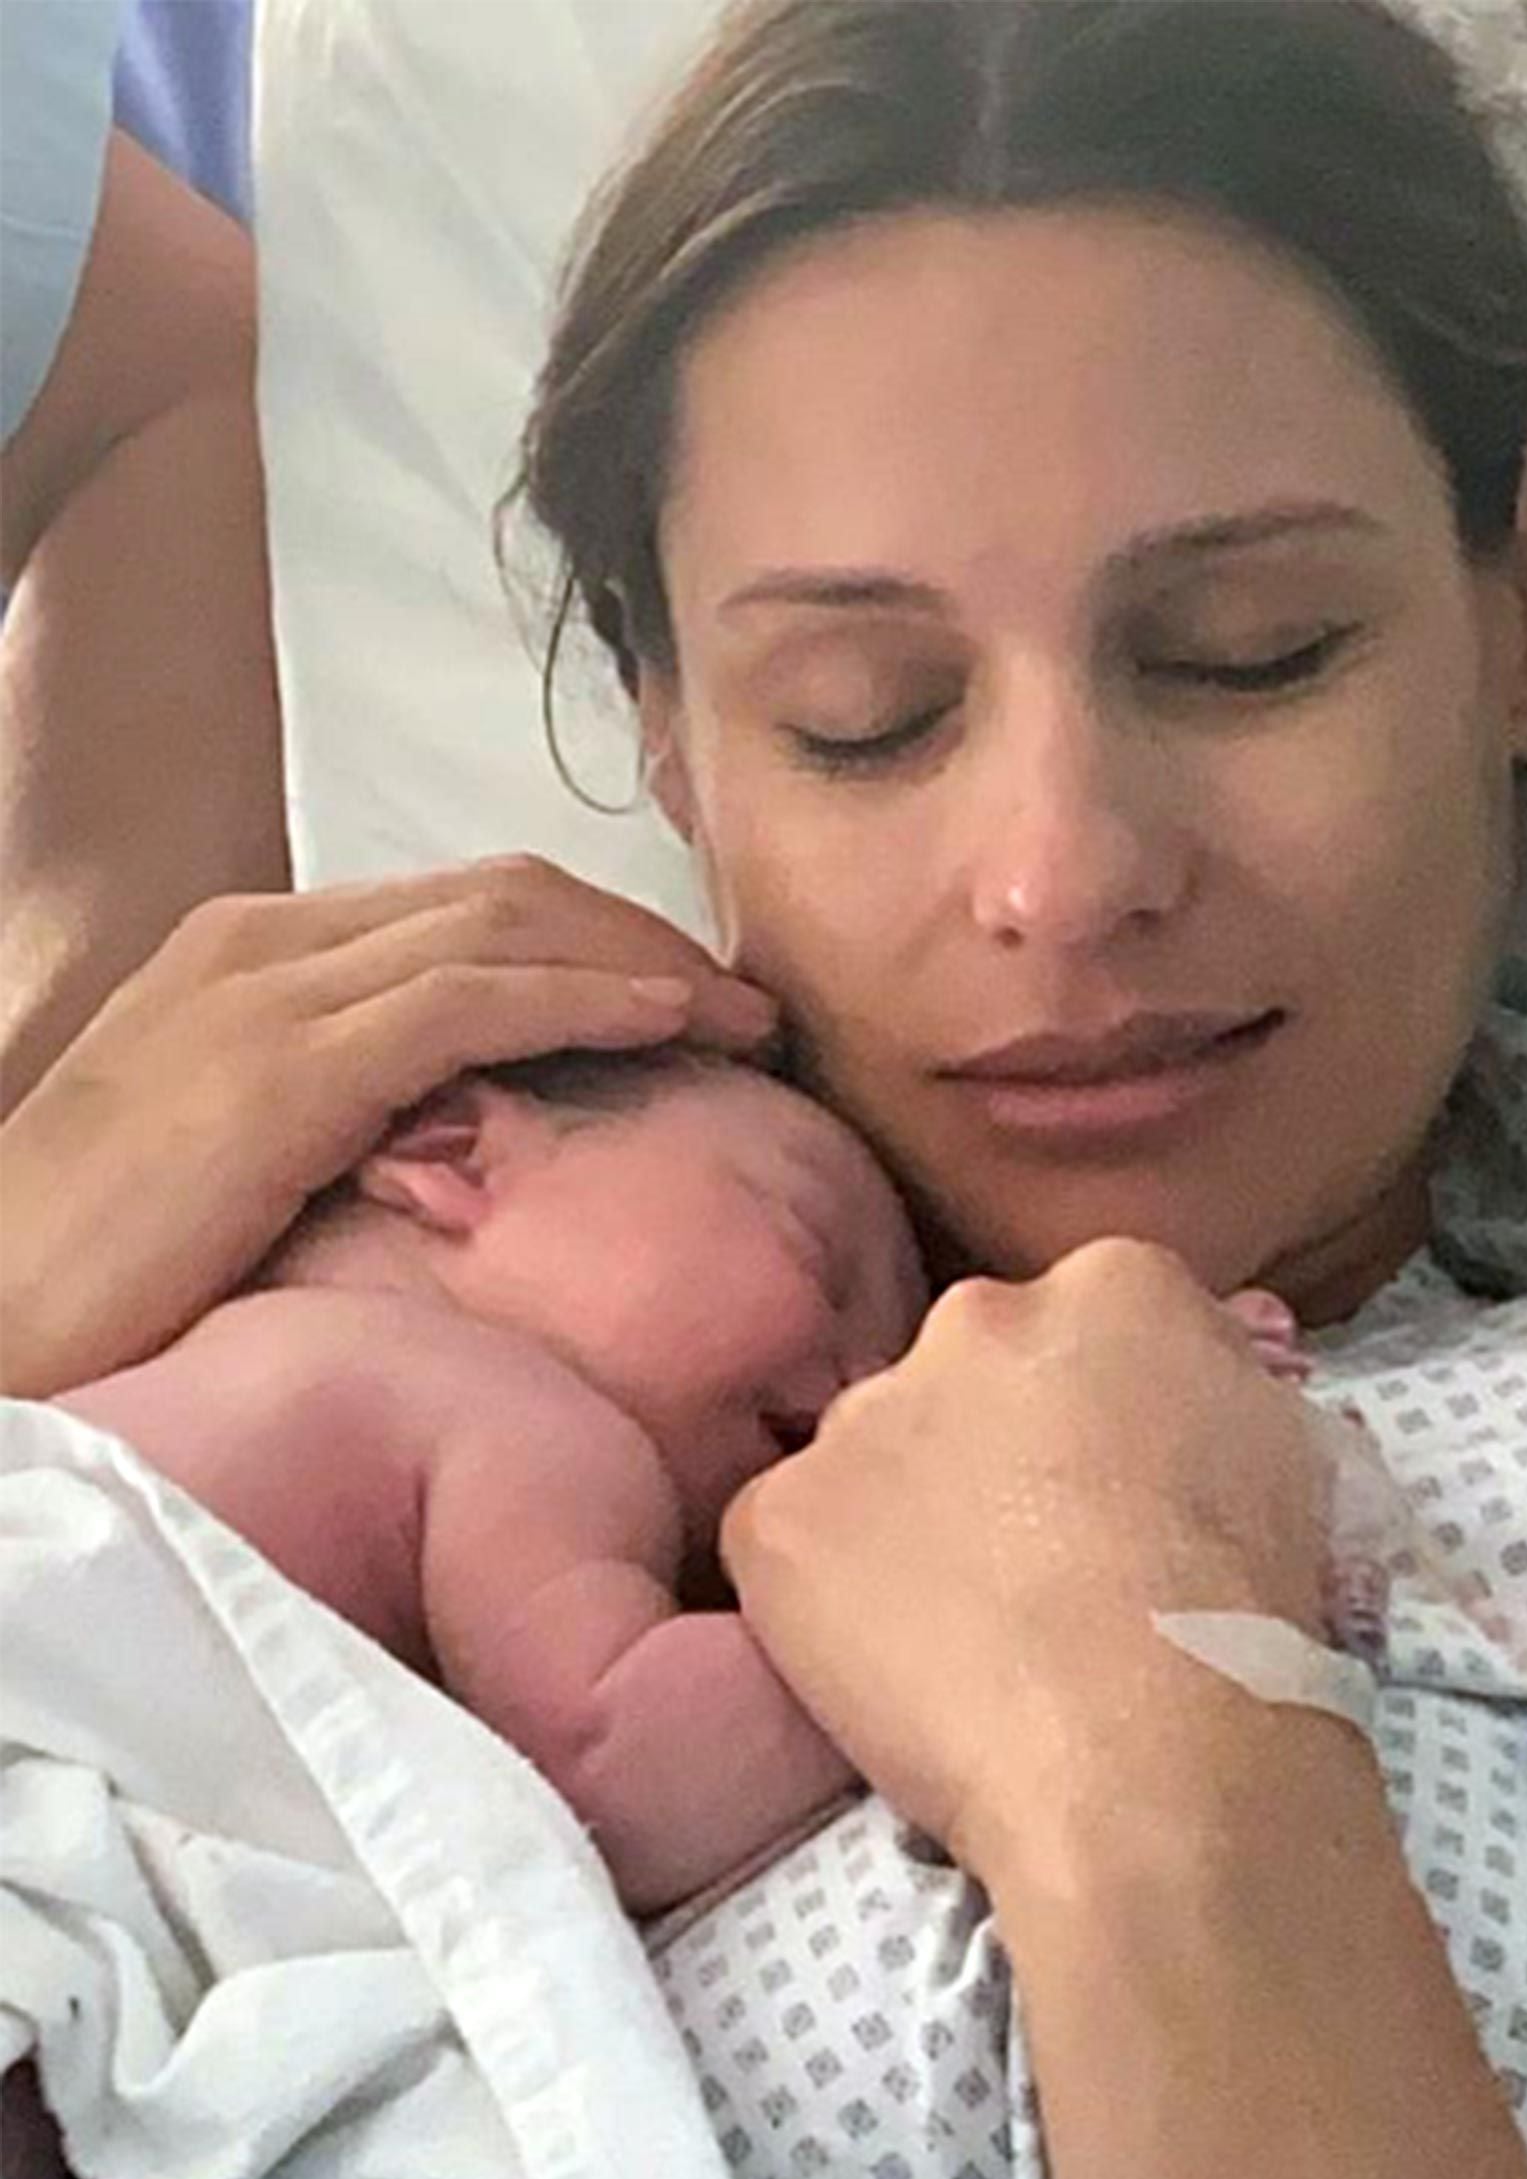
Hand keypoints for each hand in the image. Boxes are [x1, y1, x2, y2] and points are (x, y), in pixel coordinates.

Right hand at [0, 856, 775, 1393]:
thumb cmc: (109, 1264)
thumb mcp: (238, 1151)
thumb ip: (340, 1104)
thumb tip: (459, 1128)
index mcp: (253, 951)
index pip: (462, 904)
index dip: (592, 935)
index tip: (685, 993)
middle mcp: (265, 941)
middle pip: (504, 893)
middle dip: (639, 934)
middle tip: (741, 1000)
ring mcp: (270, 991)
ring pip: (507, 926)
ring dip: (645, 961)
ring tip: (744, 1016)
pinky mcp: (286, 1067)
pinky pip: (477, 1002)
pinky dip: (592, 1000)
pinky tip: (673, 1025)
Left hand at [720, 1238, 1332, 1880]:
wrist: (1158, 1757)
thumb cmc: (1255, 1622)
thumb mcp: (1297, 1456)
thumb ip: (1220, 1386)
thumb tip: (1190, 1384)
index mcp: (1118, 1284)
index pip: (1093, 1321)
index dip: (1105, 1414)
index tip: (1119, 1489)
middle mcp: (978, 1316)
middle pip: (974, 1368)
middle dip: (999, 1444)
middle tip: (1045, 1559)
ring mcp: (866, 1414)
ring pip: (877, 1450)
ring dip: (910, 1513)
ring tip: (977, 1635)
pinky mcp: (780, 1515)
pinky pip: (791, 1538)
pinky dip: (824, 1595)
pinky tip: (901, 1667)